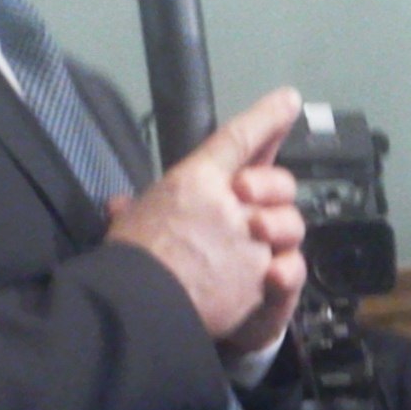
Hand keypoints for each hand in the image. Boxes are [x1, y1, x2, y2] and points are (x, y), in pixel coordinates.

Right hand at [110, 90, 306, 353]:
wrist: (140, 309)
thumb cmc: (128, 261)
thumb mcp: (128, 221)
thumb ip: (134, 208)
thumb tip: (120, 205)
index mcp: (196, 180)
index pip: (239, 138)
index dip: (268, 116)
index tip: (289, 100)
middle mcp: (232, 205)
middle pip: (279, 183)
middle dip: (276, 188)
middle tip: (259, 202)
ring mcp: (252, 242)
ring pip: (290, 226)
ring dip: (280, 232)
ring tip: (259, 244)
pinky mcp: (262, 278)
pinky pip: (285, 267)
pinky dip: (276, 272)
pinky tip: (262, 277)